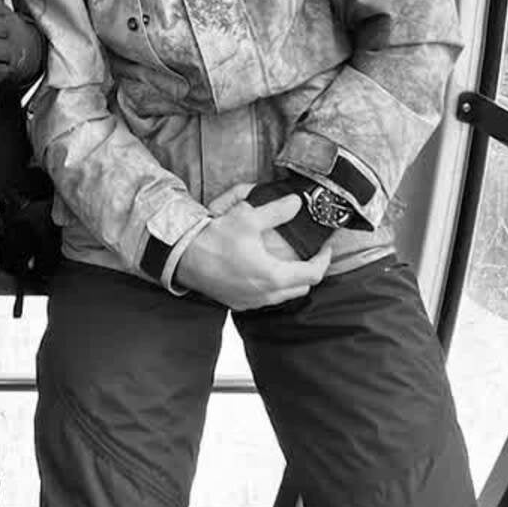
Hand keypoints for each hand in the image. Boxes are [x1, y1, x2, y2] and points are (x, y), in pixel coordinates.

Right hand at [178, 192, 331, 309]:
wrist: (182, 257)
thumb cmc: (213, 240)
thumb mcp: (247, 218)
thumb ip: (276, 211)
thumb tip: (296, 203)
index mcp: (273, 275)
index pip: (312, 274)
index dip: (324, 260)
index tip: (325, 248)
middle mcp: (265, 294)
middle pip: (301, 288)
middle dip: (309, 271)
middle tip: (309, 254)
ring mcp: (251, 302)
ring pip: (284, 296)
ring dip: (290, 280)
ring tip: (287, 262)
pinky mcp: (238, 303)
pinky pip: (265, 299)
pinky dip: (272, 287)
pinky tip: (263, 271)